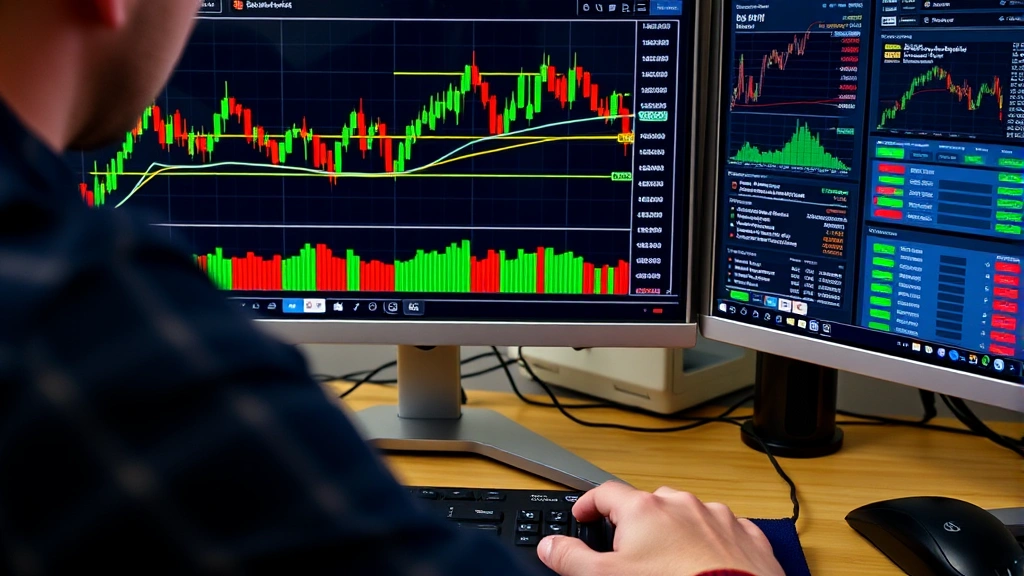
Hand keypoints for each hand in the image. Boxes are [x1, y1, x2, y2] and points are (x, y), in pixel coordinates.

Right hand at [537, 482, 784, 575]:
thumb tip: (551, 546)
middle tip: (628, 549)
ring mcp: (717, 517)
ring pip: (688, 515)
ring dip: (676, 530)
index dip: (589, 504)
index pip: (605, 493)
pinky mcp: (745, 536)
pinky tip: (707, 563)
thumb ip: (573, 558)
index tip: (582, 515)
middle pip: (647, 503)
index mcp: (643, 508)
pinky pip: (723, 531)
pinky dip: (712, 542)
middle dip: (635, 521)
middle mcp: (681, 503)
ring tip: (670, 560)